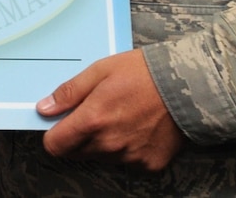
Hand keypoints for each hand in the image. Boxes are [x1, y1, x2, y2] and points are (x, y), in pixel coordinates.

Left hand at [38, 49, 184, 171]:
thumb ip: (69, 92)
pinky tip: (139, 127)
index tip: (61, 124)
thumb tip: (44, 108)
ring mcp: (130, 157)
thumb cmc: (145, 73)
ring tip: (123, 116)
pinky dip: (129, 148)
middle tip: (97, 113)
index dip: (54, 135)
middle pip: (77, 152)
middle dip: (78, 136)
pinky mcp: (149, 164)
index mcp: (92, 121)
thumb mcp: (100, 71)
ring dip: (104, 142)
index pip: (55, 146)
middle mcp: (109, 145)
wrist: (190, 85)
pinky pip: (128, 161)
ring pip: (102, 157)